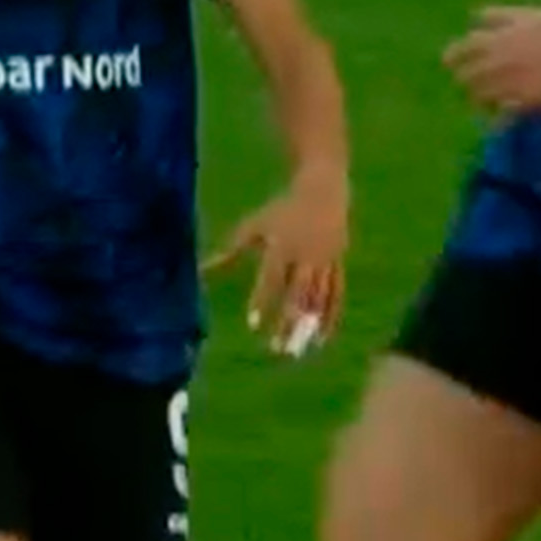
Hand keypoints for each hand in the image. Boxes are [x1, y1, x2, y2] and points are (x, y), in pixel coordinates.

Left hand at [208, 173, 349, 360]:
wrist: (322, 190)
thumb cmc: (281, 211)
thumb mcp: (255, 226)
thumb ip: (231, 251)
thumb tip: (201, 271)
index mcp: (282, 246)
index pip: (271, 279)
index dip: (262, 302)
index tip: (253, 326)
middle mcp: (306, 255)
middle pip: (297, 294)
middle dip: (288, 322)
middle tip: (277, 349)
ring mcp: (326, 261)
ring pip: (318, 298)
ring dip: (309, 326)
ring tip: (299, 350)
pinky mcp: (339, 265)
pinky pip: (337, 295)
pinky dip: (331, 318)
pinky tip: (323, 340)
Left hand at [444, 6, 540, 115]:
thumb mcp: (527, 15)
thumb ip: (498, 15)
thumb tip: (473, 16)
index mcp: (494, 40)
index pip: (459, 51)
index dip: (452, 58)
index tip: (449, 64)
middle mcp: (495, 63)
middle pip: (465, 78)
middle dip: (465, 83)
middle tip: (469, 88)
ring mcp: (507, 85)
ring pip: (479, 99)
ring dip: (479, 102)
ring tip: (486, 104)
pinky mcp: (521, 105)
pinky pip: (499, 119)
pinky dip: (496, 122)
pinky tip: (499, 124)